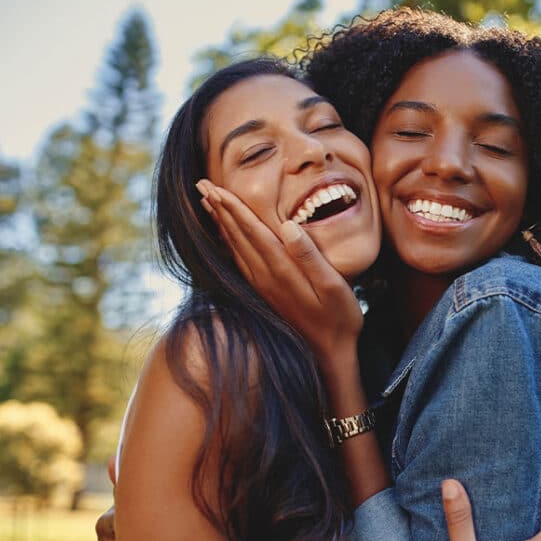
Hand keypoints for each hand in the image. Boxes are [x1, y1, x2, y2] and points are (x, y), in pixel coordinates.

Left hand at [196, 180, 363, 360]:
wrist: (329, 356)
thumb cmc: (339, 318)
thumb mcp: (333, 286)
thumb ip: (310, 256)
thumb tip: (289, 226)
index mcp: (282, 270)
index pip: (253, 231)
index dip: (234, 207)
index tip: (215, 187)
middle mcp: (266, 277)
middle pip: (238, 236)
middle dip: (220, 209)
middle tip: (202, 184)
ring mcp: (263, 287)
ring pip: (235, 248)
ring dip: (221, 223)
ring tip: (207, 203)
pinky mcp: (265, 294)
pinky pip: (240, 262)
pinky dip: (229, 244)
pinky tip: (225, 236)